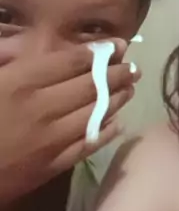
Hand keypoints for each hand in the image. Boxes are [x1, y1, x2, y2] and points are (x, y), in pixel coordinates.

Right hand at [0, 41, 139, 204]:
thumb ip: (3, 56)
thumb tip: (21, 43)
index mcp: (23, 81)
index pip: (74, 61)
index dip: (101, 51)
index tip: (119, 44)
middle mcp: (43, 107)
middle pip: (92, 85)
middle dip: (117, 73)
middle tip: (134, 66)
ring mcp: (49, 139)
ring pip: (96, 113)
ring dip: (118, 99)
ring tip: (131, 87)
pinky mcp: (50, 167)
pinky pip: (86, 146)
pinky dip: (105, 133)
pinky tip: (117, 123)